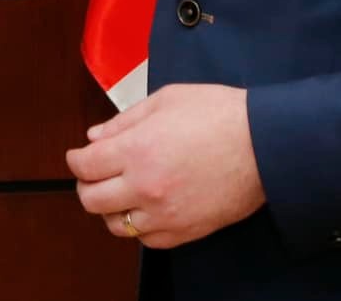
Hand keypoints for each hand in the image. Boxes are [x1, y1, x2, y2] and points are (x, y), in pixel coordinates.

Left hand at [65, 84, 265, 249]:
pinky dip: (140, 226)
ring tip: (120, 192)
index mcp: (137, 149)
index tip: (79, 155)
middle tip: (95, 173)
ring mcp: (164, 214)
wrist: (264, 144)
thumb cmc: (218, 114)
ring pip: (116, 225)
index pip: (85, 165)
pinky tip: (146, 208)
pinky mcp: (185, 231)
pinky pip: (147, 240)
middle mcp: (145, 186)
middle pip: (91, 200)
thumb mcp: (166, 100)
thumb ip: (125, 120)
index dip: (76, 159)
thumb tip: (95, 137)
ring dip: (111, 208)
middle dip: (86, 184)